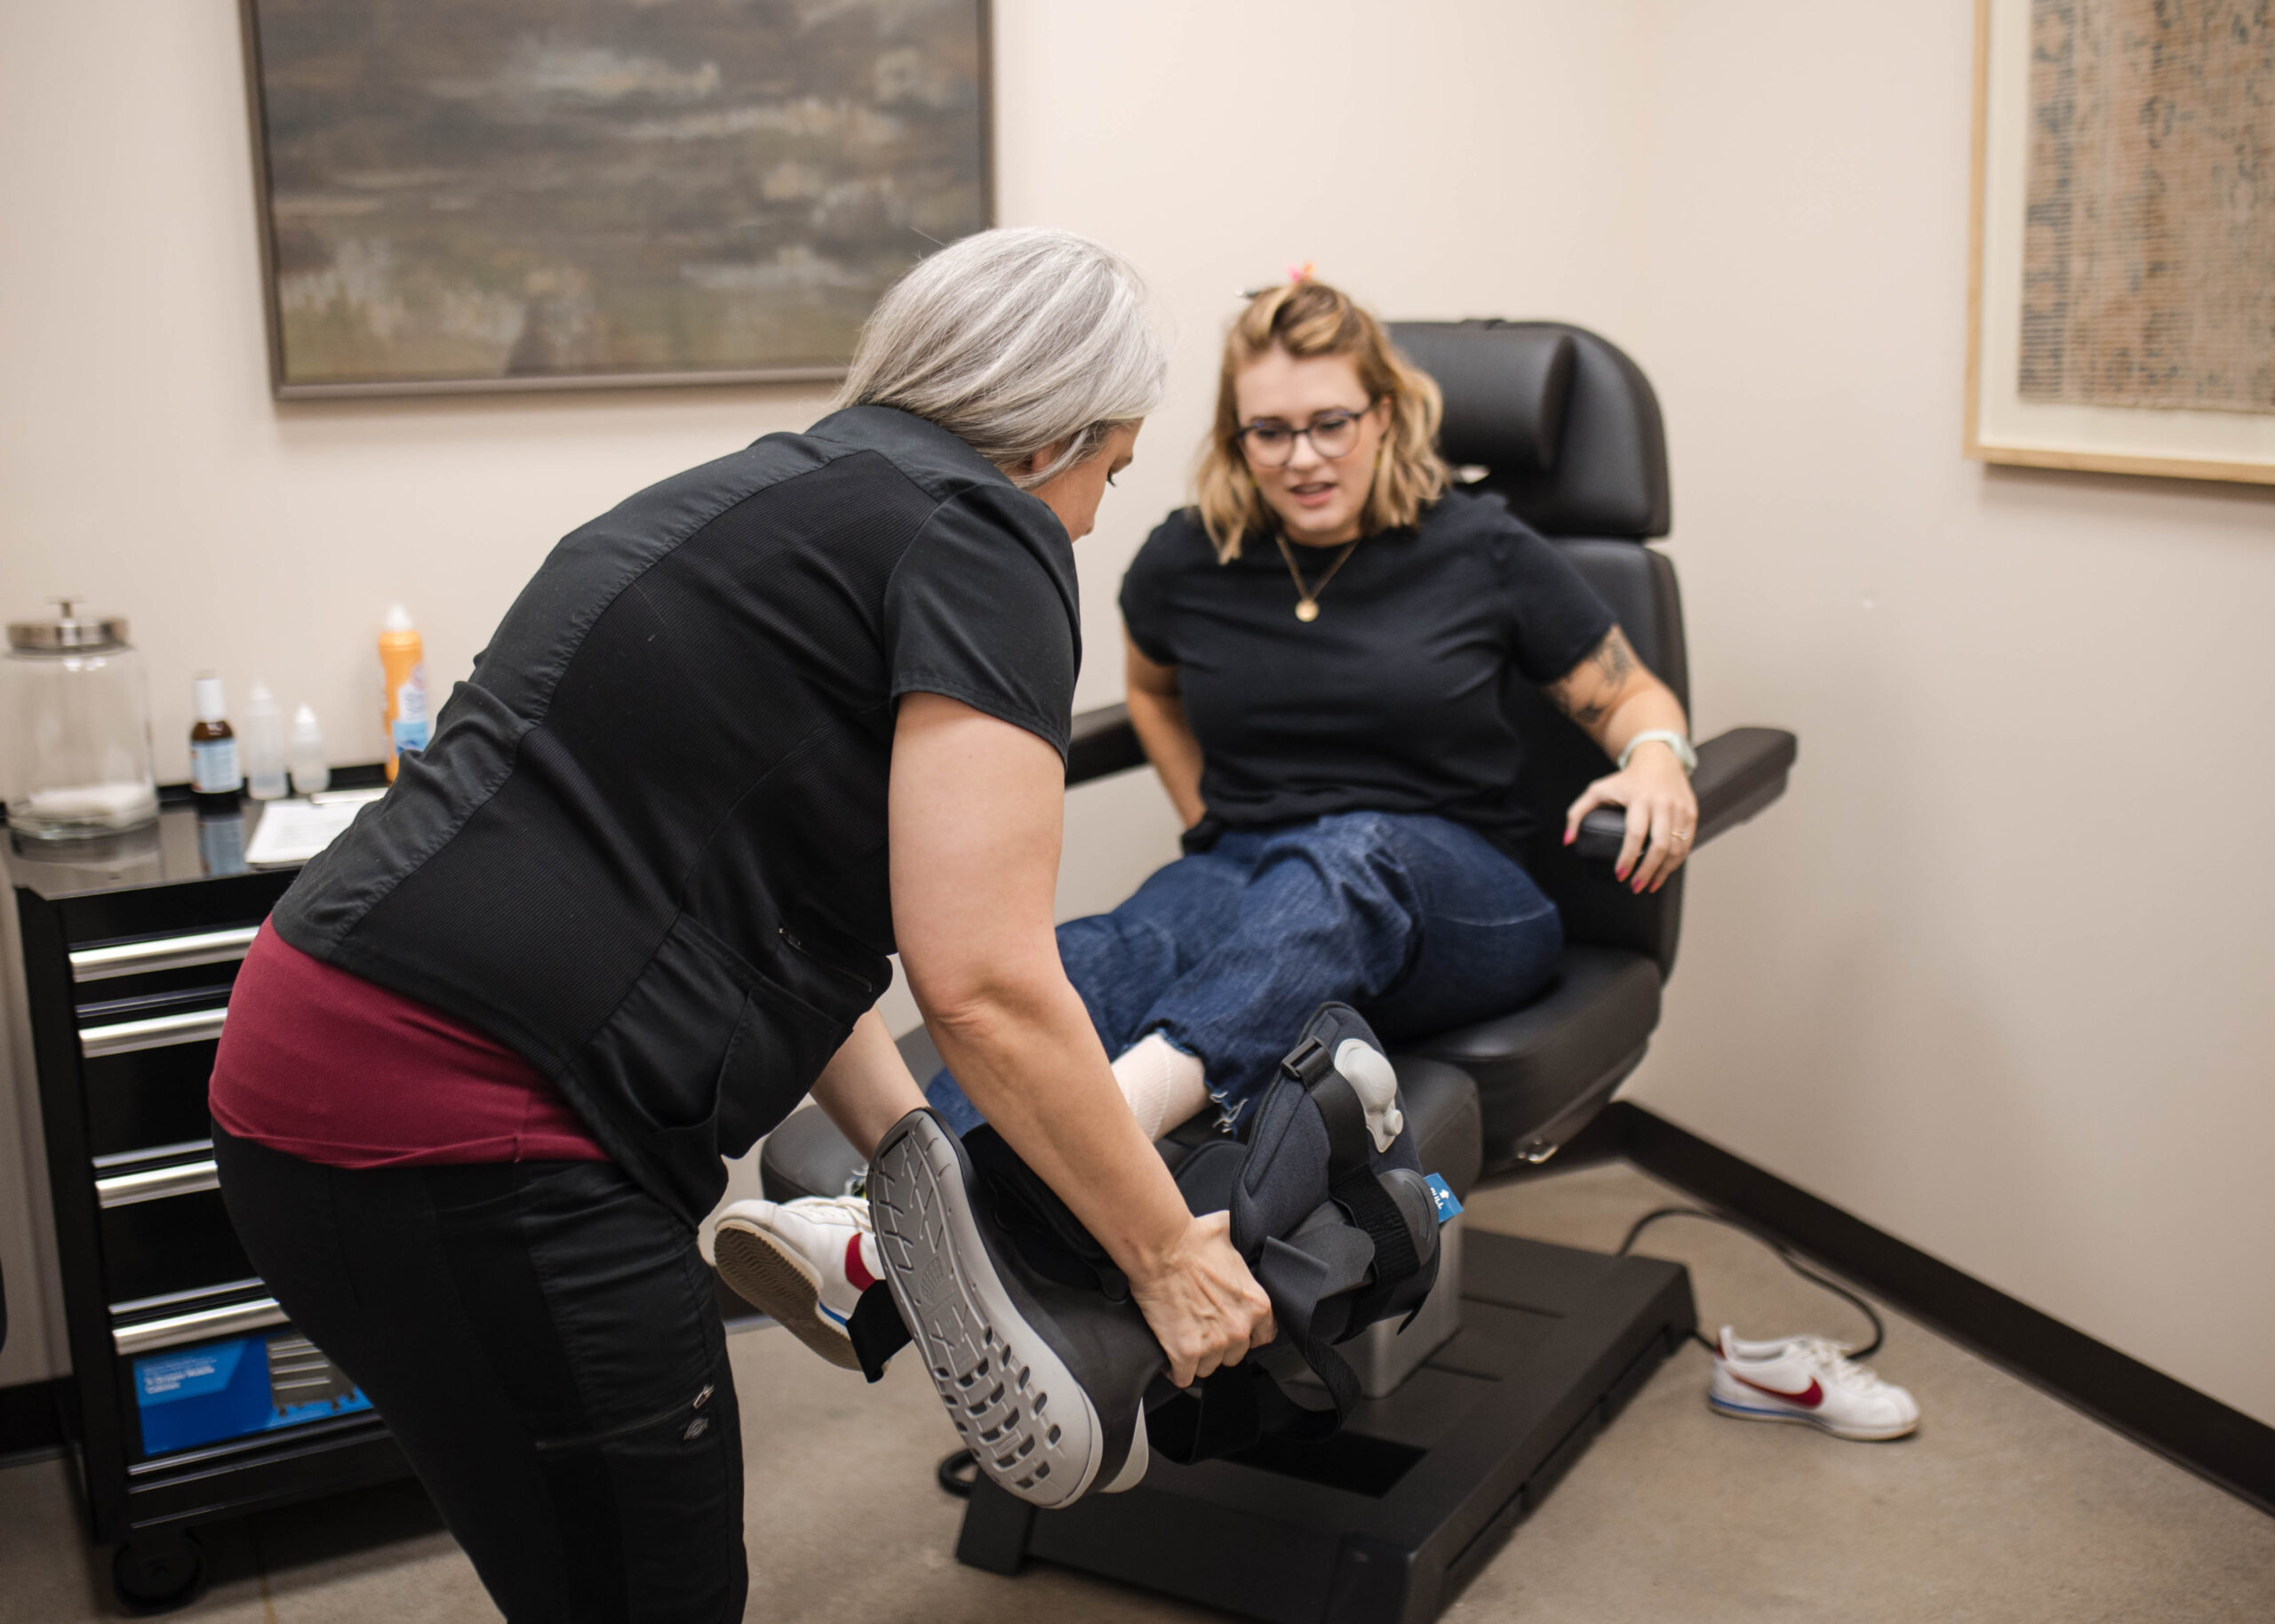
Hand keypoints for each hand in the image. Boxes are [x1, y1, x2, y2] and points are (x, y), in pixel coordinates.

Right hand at [1127, 1210, 1275, 1386]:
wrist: (1161, 1248)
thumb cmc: (1192, 1239)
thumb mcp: (1230, 1234)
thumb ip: (1242, 1242)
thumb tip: (1244, 1231)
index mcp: (1256, 1304)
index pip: (1264, 1337)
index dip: (1246, 1334)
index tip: (1231, 1328)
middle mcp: (1240, 1328)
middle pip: (1234, 1355)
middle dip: (1219, 1345)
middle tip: (1202, 1327)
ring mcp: (1213, 1344)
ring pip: (1208, 1367)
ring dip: (1197, 1357)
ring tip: (1184, 1337)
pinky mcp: (1185, 1353)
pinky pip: (1184, 1376)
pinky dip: (1175, 1369)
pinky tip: (1170, 1355)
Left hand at [1564, 744, 1698, 893]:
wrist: (1659, 758)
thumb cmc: (1625, 779)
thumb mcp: (1597, 790)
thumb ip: (1578, 813)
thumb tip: (1568, 841)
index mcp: (1639, 798)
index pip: (1635, 833)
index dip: (1628, 857)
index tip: (1620, 875)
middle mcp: (1662, 803)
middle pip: (1660, 845)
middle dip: (1647, 871)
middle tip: (1635, 887)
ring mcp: (1680, 808)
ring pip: (1676, 848)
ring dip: (1663, 871)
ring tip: (1649, 885)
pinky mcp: (1691, 813)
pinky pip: (1686, 843)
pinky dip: (1676, 862)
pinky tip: (1663, 872)